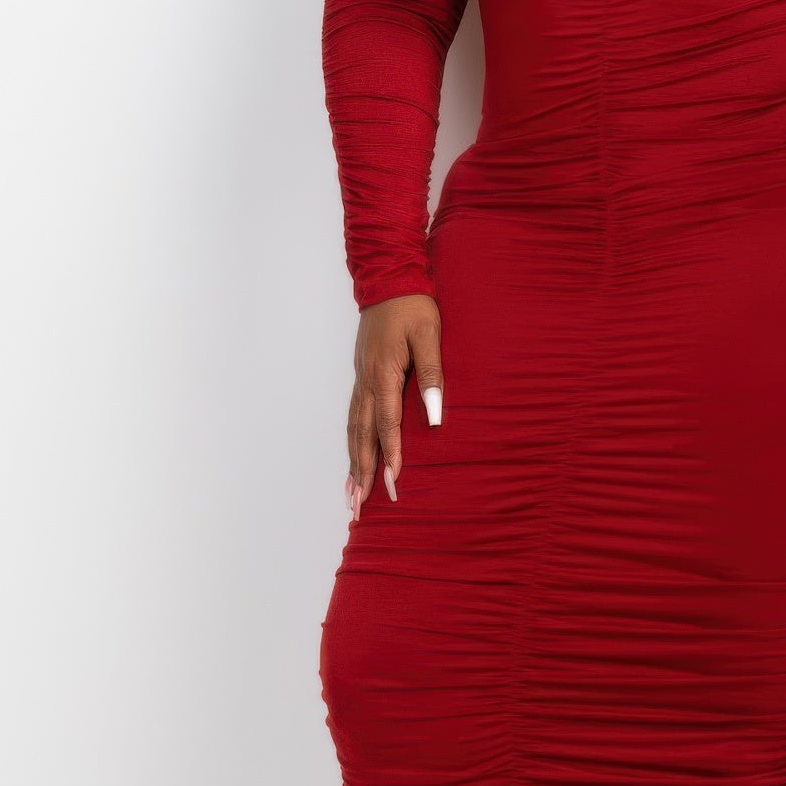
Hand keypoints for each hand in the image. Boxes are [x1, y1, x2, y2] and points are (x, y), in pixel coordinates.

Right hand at [343, 293, 444, 521]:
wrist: (388, 279)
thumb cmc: (414, 306)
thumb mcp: (430, 335)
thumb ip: (431, 375)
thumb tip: (435, 416)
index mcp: (384, 373)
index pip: (387, 425)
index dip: (391, 456)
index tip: (394, 484)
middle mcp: (367, 381)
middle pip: (362, 436)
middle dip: (362, 473)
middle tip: (360, 507)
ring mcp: (360, 379)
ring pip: (353, 429)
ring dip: (352, 463)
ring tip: (351, 494)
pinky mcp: (361, 375)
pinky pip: (353, 416)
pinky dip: (351, 442)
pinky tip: (352, 457)